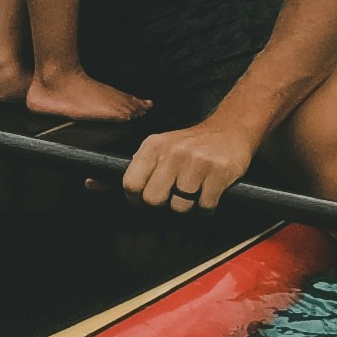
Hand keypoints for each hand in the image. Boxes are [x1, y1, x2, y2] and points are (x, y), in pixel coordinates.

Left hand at [120, 116, 258, 214]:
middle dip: (164, 204)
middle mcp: (173, 152)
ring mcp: (197, 162)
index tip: (146, 201)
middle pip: (153, 200)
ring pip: (180, 207)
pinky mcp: (219, 172)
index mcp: (154, 146)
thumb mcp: (161, 147)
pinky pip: (204, 206)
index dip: (137, 199)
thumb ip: (139, 168)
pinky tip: (209, 194)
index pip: (131, 184)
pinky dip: (206, 207)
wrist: (230, 129)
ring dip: (188, 206)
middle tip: (174, 196)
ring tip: (194, 192)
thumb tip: (106, 189)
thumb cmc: (192, 145)